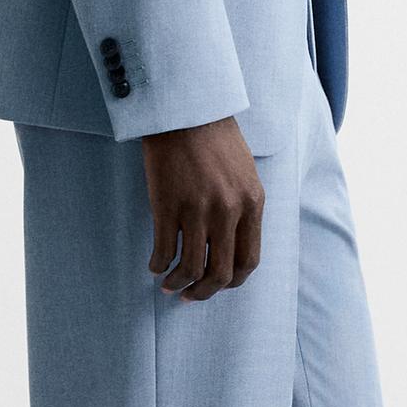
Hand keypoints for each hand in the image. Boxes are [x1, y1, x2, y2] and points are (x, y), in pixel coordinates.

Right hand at [141, 116, 264, 299]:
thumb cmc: (215, 137)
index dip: (232, 282)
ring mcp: (198, 210)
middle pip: (221, 273)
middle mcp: (229, 211)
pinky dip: (158, 264)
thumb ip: (244, 207)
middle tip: (189, 296)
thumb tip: (232, 243)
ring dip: (177, 283)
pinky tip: (154, 265)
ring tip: (168, 285)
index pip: (249, 261)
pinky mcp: (168, 205)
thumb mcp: (244, 172)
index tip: (217, 285)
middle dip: (204, 292)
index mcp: (252, 203)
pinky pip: (163, 250)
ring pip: (191, 268)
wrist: (185, 110)